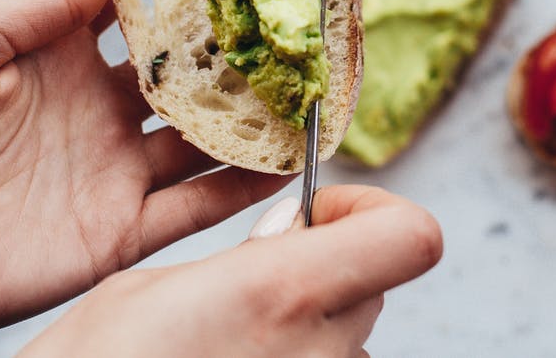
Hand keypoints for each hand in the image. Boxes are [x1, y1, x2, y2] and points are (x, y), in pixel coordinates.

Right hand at [19, 185, 443, 357]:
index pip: (411, 237)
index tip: (317, 214)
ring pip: (350, 340)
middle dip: (329, 265)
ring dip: (310, 324)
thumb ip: (243, 258)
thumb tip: (295, 232)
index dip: (377, 212)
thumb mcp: (145, 292)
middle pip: (375, 284)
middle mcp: (318, 352)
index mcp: (281, 294)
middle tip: (258, 274)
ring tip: (230, 338)